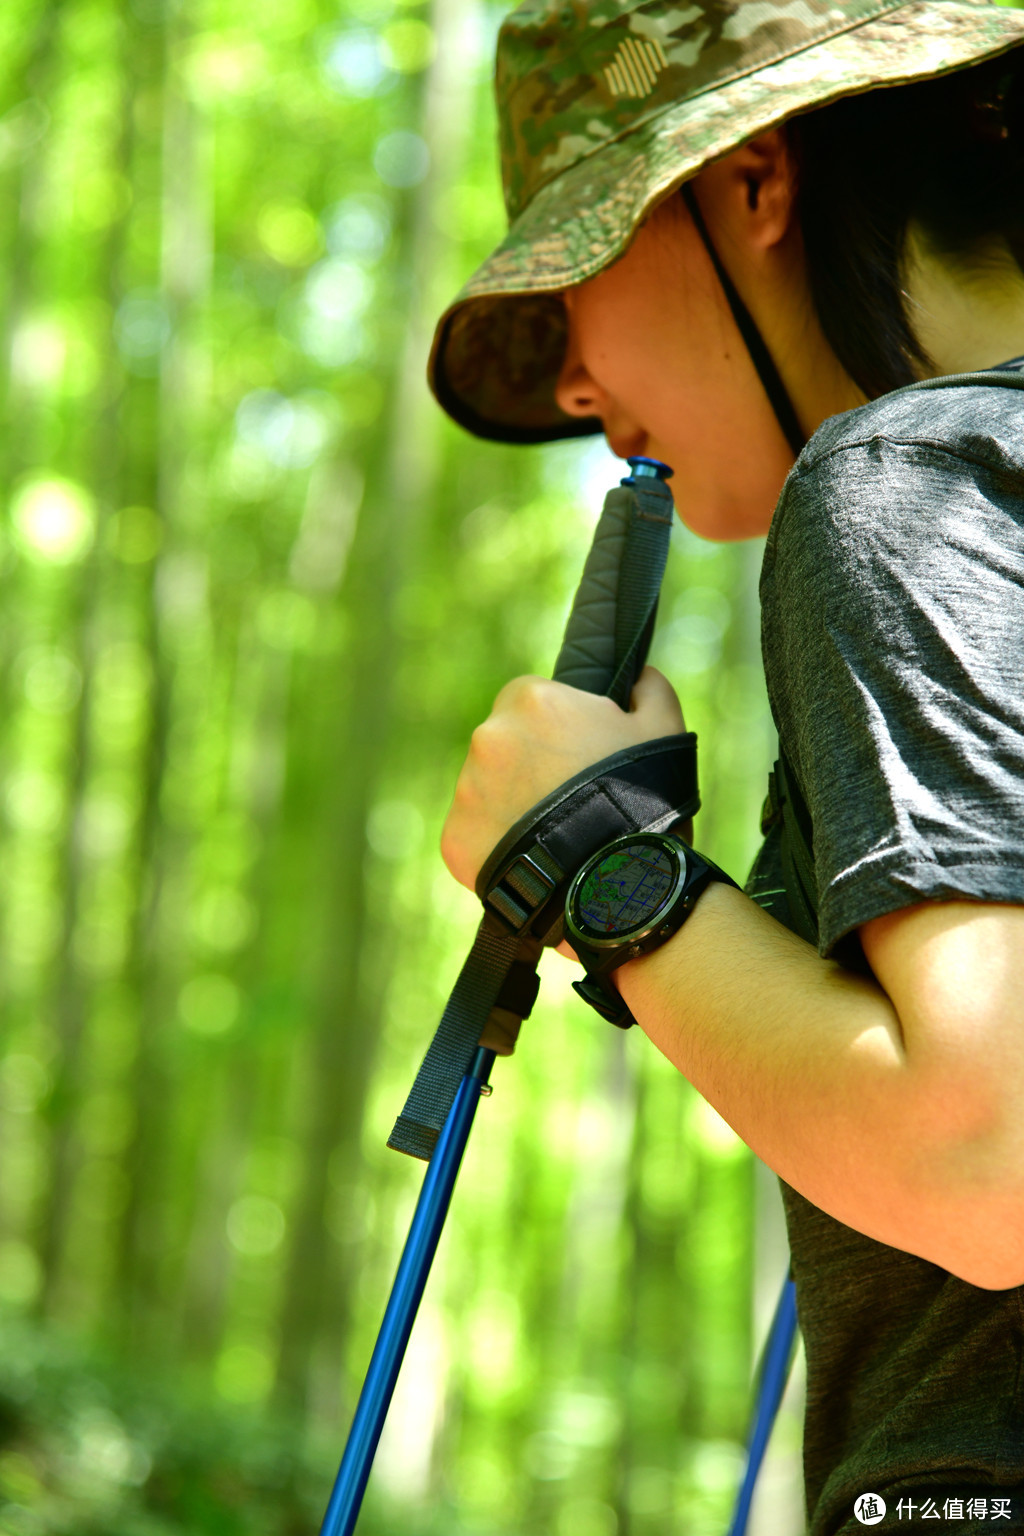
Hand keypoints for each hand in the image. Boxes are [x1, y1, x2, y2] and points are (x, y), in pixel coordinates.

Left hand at [440, 665, 685, 890]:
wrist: (614, 880)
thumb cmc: (642, 798)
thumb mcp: (664, 731)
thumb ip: (649, 691)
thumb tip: (641, 676)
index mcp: (531, 699)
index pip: (532, 700)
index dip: (558, 727)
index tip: (579, 755)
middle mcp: (488, 737)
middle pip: (505, 744)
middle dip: (531, 765)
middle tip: (569, 798)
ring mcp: (467, 789)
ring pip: (487, 789)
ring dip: (512, 804)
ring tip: (556, 834)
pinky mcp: (455, 838)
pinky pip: (475, 834)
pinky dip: (497, 845)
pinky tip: (535, 859)